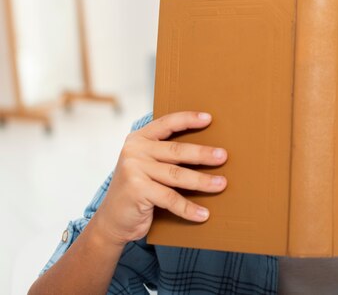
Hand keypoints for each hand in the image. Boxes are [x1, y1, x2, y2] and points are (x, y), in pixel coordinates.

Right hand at [92, 111, 227, 245]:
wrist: (112, 221)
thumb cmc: (138, 190)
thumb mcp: (147, 166)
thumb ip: (165, 155)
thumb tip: (207, 151)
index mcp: (139, 138)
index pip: (167, 123)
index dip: (188, 119)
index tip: (209, 118)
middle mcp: (134, 150)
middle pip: (177, 150)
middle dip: (203, 154)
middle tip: (224, 156)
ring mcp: (134, 170)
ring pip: (177, 175)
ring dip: (202, 181)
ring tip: (221, 184)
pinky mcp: (137, 190)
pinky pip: (170, 198)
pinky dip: (189, 208)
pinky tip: (203, 214)